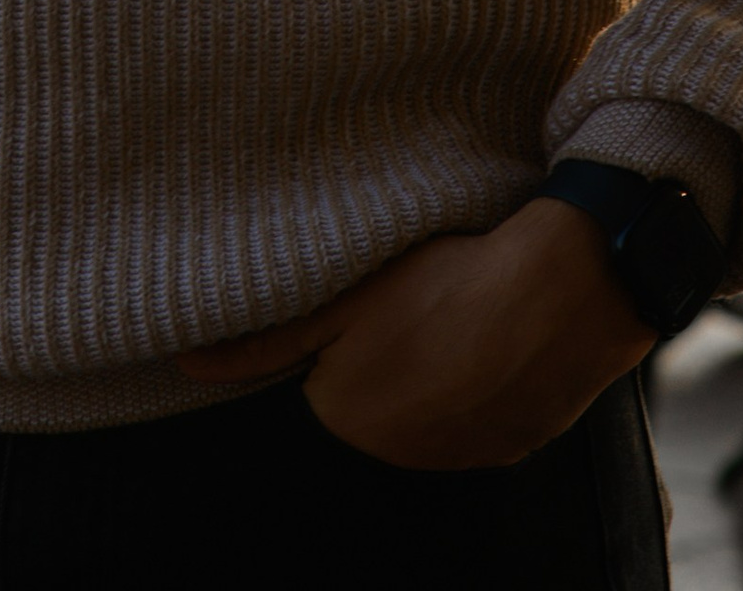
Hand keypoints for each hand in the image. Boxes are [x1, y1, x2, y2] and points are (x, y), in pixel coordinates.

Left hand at [176, 199, 651, 469]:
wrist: (559, 291)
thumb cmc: (441, 282)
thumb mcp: (341, 300)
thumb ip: (262, 341)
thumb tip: (183, 365)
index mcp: (347, 420)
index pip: (323, 374)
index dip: (346, 326)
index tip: (373, 295)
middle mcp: (399, 458)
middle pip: (375, 394)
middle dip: (388, 353)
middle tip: (421, 299)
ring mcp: (461, 459)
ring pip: (428, 408)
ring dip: (436, 370)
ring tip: (462, 313)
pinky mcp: (514, 449)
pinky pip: (481, 416)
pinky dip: (484, 382)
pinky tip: (497, 337)